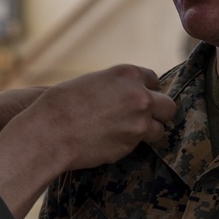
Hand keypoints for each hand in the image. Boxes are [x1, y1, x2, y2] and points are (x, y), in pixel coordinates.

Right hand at [0, 65, 175, 218]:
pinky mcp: (133, 144)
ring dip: (148, 131)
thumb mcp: (91, 82)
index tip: (137, 98)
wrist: (51, 132)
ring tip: (127, 132)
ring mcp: (139, 122)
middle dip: (158, 112)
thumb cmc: (61, 104)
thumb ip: (115, 86)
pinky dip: (132, 144)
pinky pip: (141, 144)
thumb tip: (125, 94)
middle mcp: (140, 96)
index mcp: (127, 74)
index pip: (153, 79)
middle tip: (143, 118)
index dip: (145, 90)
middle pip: (168, 105)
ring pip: (160, 128)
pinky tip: (112, 141)